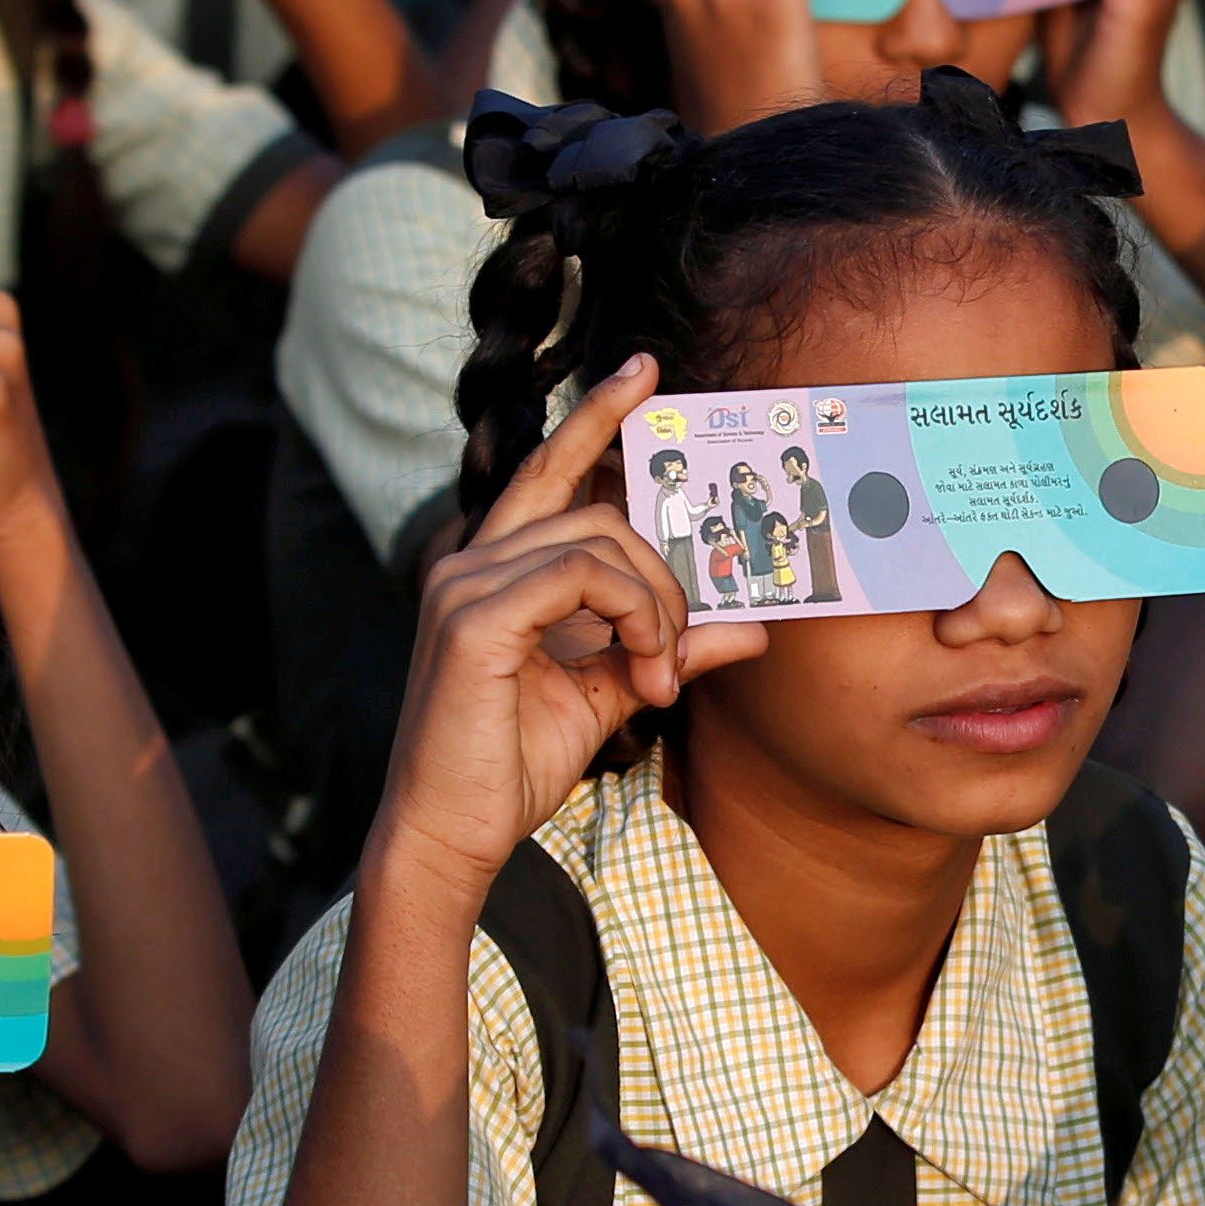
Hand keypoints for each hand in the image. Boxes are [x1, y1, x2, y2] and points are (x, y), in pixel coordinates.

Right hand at [373, 358, 766, 909]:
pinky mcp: (474, 617)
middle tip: (675, 656)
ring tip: (656, 676)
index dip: (595, 415)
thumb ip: (669, 648)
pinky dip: (632, 614)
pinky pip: (582, 576)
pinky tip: (640, 666)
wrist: (451, 833)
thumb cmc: (511, 765)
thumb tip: (753, 628)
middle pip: (603, 515)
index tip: (644, 372)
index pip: (548, 468)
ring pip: (602, 542)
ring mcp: (465, 582)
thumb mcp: (610, 694)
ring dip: (655, 608)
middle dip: (664, 580)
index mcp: (494, 569)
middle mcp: (471, 560)